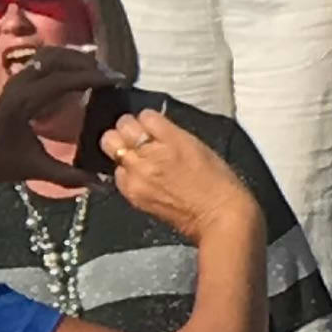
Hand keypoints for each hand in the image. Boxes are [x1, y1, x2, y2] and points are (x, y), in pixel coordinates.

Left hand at [0, 47, 111, 188]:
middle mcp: (17, 86)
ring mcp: (14, 81)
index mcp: (22, 104)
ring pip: (47, 56)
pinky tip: (77, 72)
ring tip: (97, 70)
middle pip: (55, 59)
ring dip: (73, 59)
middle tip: (109, 75)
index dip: (90, 77)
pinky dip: (62, 62)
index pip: (61, 80)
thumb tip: (103, 185)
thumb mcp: (34, 169)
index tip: (114, 80)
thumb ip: (70, 176)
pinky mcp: (15, 83)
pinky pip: (41, 62)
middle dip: (84, 63)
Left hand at [103, 102, 255, 240]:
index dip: (149, 120)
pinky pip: (117, 173)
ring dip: (122, 148)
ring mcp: (138, 175)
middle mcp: (151, 154)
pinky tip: (141, 177)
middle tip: (137, 137)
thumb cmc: (218, 183)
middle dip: (128, 129)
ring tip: (137, 156)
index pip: (145, 114)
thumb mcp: (198, 146)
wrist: (219, 217)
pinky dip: (125, 172)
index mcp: (172, 139)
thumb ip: (171, 135)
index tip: (153, 127)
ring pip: (111, 146)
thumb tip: (154, 130)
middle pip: (122, 126)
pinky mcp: (132, 193)